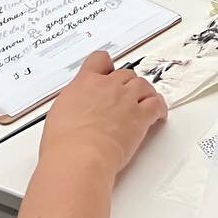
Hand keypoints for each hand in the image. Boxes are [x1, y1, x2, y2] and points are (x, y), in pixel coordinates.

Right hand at [40, 51, 166, 177]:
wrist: (80, 157)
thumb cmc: (65, 142)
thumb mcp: (59, 112)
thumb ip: (73, 102)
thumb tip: (75, 108)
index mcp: (86, 82)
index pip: (99, 60)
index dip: (106, 65)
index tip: (108, 70)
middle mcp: (108, 86)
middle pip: (125, 74)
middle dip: (127, 83)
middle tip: (125, 94)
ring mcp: (126, 99)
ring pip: (143, 85)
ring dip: (145, 92)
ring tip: (145, 101)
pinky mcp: (140, 116)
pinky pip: (156, 105)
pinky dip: (159, 108)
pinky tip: (158, 114)